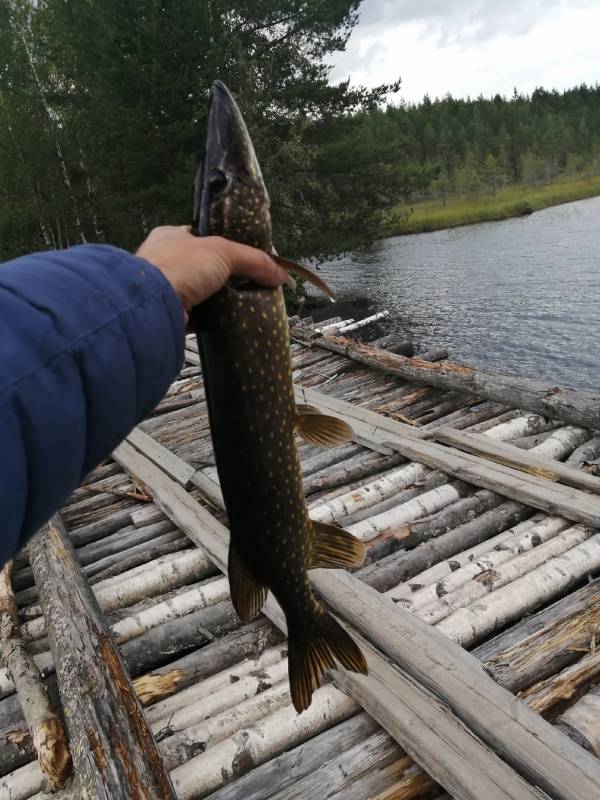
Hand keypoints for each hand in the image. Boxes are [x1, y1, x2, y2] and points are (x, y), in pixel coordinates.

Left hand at [136, 226, 286, 313]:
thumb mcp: (224, 252)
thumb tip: (282, 274)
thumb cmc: (181, 266)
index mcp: (171, 236)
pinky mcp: (167, 314)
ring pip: (199, 292)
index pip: (202, 238)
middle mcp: (164, 261)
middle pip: (203, 267)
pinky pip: (195, 315)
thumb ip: (254, 260)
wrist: (151, 305)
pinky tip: (228, 320)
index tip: (244, 258)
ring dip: (218, 298)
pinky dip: (211, 319)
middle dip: (224, 276)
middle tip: (248, 284)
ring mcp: (163, 289)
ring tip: (244, 303)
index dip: (224, 245)